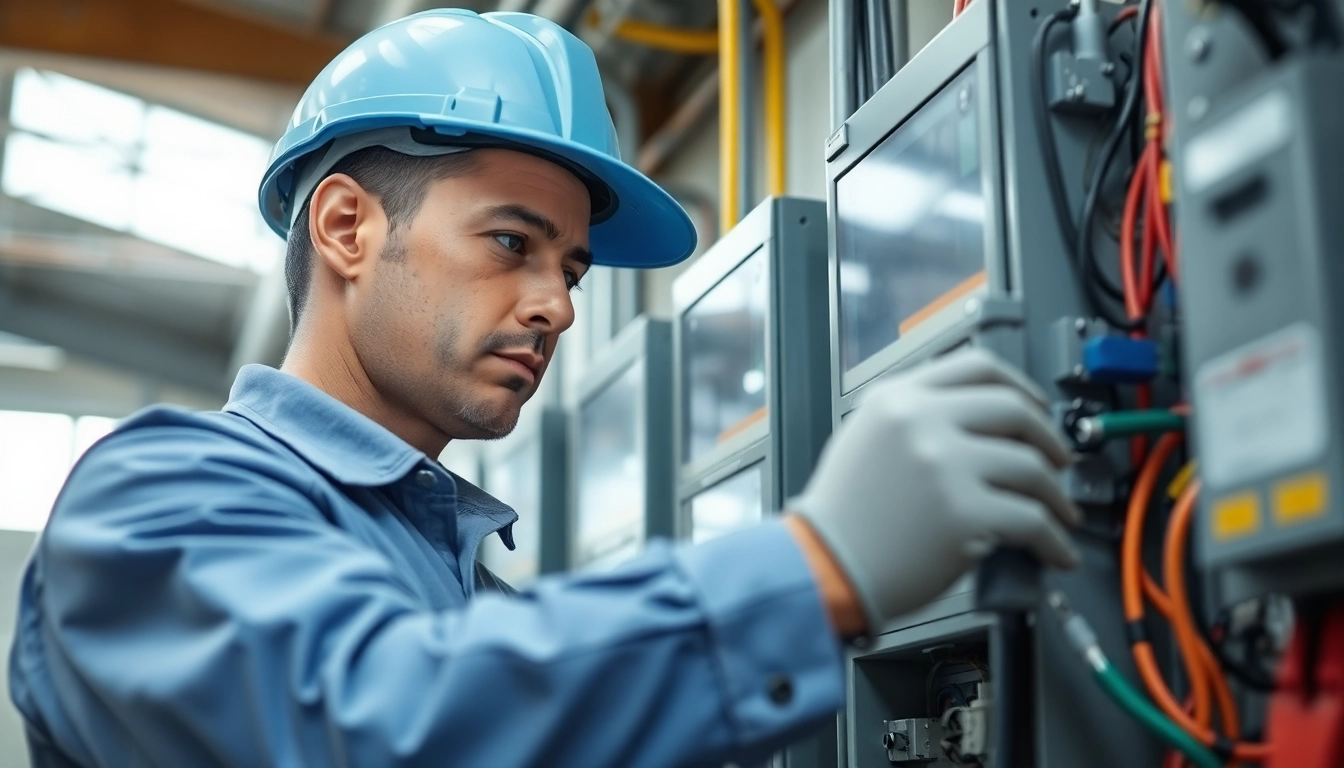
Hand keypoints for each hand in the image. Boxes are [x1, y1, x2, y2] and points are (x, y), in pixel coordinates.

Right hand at [789, 348, 1080, 634]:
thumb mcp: (866, 437)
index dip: (1022, 387)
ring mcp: (945, 466)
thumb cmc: (844, 516)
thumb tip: (983, 422)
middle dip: (1049, 439)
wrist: (825, 567)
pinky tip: (1055, 550)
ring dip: (1056, 495)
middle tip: (1058, 462)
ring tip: (1058, 512)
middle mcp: (922, 422)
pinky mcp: (964, 514)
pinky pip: (1033, 521)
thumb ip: (916, 416)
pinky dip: (1054, 540)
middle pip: (1015, 410)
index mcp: (898, 398)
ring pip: (1033, 467)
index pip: (979, 367)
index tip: (1037, 406)